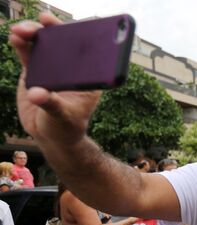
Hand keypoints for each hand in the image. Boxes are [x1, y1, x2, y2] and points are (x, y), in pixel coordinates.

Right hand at [9, 13, 100, 144]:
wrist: (52, 136)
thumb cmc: (66, 127)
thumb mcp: (63, 116)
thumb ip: (52, 104)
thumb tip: (35, 94)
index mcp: (87, 76)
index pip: (84, 50)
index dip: (76, 35)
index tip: (66, 28)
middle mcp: (71, 68)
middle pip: (61, 43)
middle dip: (50, 30)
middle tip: (41, 22)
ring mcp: (52, 68)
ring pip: (43, 45)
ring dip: (32, 34)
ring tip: (20, 31)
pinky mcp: (35, 72)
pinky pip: (28, 54)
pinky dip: (22, 45)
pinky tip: (15, 38)